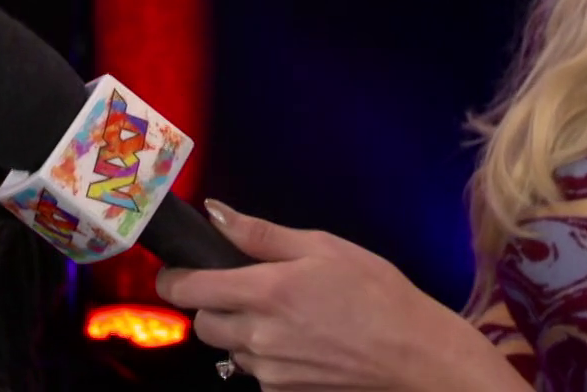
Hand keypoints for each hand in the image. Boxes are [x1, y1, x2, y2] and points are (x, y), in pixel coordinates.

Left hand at [156, 202, 510, 391]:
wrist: (413, 353)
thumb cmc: (376, 293)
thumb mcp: (322, 246)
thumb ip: (260, 234)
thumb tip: (215, 213)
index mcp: (265, 292)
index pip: (189, 289)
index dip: (173, 278)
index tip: (176, 270)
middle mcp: (259, 335)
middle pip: (202, 322)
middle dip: (211, 304)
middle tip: (243, 288)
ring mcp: (269, 370)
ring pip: (228, 348)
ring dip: (240, 331)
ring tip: (283, 315)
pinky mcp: (283, 391)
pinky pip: (255, 371)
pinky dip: (265, 354)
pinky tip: (300, 340)